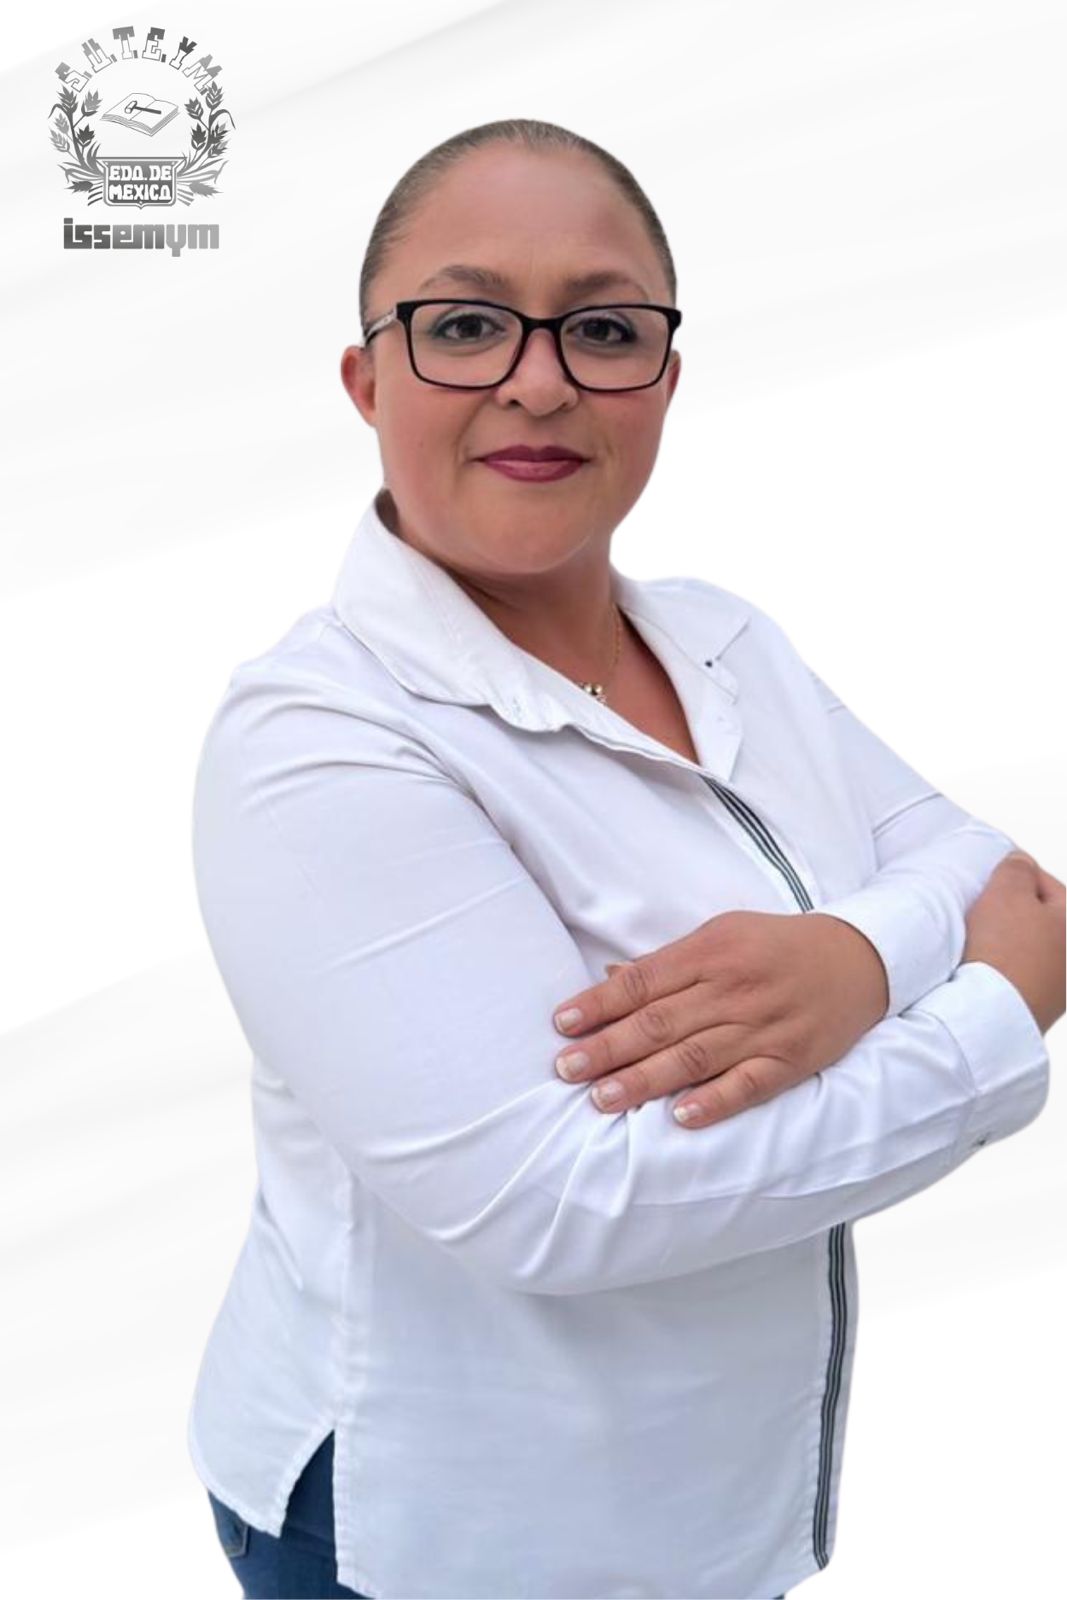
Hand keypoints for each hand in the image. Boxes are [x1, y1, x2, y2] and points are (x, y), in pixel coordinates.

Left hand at [551, 908, 889, 1126]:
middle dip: (608, 1048)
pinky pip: (749, 1085)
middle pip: (660, 1022)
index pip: (643, 981)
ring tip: (602, 1098)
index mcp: (711, 951)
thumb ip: (668, 962)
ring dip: (645, 1080)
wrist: (859, 959)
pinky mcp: (791, 1059)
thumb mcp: (721, 935)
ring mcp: (764, 1026)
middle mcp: (734, 988)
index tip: (562, 1024)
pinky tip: (680, 1118)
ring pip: (695, 1057)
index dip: (599, 1003)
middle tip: (566, 1069)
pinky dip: (714, 1102)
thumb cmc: (775, 946)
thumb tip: (610, 978)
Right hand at [962, 850, 1064, 1033]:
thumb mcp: (1007, 892)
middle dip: (1011, 912)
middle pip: (1038, 919)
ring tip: (978, 941)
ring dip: (1005, 942)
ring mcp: (1058, 988)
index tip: (990, 878)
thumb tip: (1021, 863)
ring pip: (1027, 949)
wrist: (991, 1013)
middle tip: (982, 909)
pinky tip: (980, 968)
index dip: (1015, 876)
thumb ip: (1017, 869)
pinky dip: (1001, 969)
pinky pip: (1016, 977)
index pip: (1048, 884)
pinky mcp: (1036, 1008)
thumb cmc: (1005, 951)